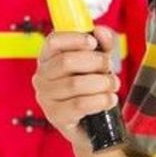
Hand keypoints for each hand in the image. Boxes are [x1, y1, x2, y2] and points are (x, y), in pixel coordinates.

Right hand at [33, 26, 119, 147]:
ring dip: (102, 83)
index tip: (93, 43)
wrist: (93, 125)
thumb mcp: (99, 63)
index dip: (75, 39)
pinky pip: (79, 105)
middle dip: (95, 62)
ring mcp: (46, 98)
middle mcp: (42, 77)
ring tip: (113, 86)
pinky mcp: (56, 117)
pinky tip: (110, 100)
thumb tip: (101, 31)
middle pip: (66, 62)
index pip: (53, 41)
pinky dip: (100, 100)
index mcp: (48, 58)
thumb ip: (102, 44)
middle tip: (110, 69)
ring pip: (75, 84)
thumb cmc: (91, 89)